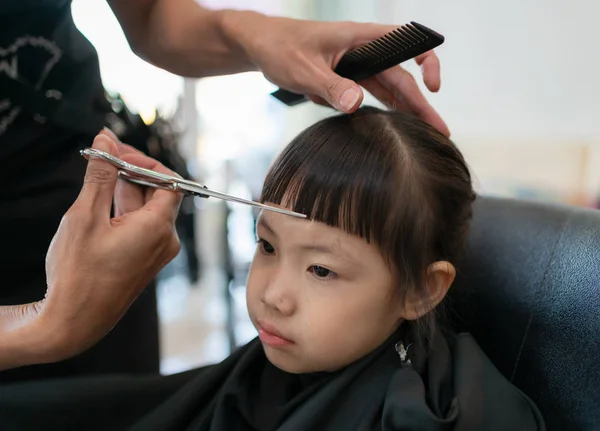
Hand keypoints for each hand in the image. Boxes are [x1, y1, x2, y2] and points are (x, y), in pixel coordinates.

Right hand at [0, 132, 181, 368]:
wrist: (73, 322)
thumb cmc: (78, 276)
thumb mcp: (85, 216)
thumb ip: (99, 175)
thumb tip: (105, 141)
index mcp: (158, 228)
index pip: (169, 181)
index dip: (145, 162)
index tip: (118, 153)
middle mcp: (164, 240)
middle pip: (158, 192)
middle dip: (131, 171)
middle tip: (103, 156)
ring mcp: (155, 252)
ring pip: (146, 208)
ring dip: (124, 189)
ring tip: (96, 175)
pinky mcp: (143, 260)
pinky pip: (140, 226)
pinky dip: (123, 209)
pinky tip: (100, 201)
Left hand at [228, 13, 448, 135]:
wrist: (261, 45)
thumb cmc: (280, 47)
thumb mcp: (304, 69)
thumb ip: (331, 86)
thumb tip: (356, 104)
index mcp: (359, 38)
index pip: (405, 42)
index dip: (425, 61)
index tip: (432, 86)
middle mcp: (363, 51)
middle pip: (401, 77)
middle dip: (421, 103)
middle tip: (439, 130)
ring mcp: (356, 66)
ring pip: (389, 89)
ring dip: (406, 111)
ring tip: (424, 134)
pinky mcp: (346, 79)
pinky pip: (371, 95)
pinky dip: (384, 110)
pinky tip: (396, 127)